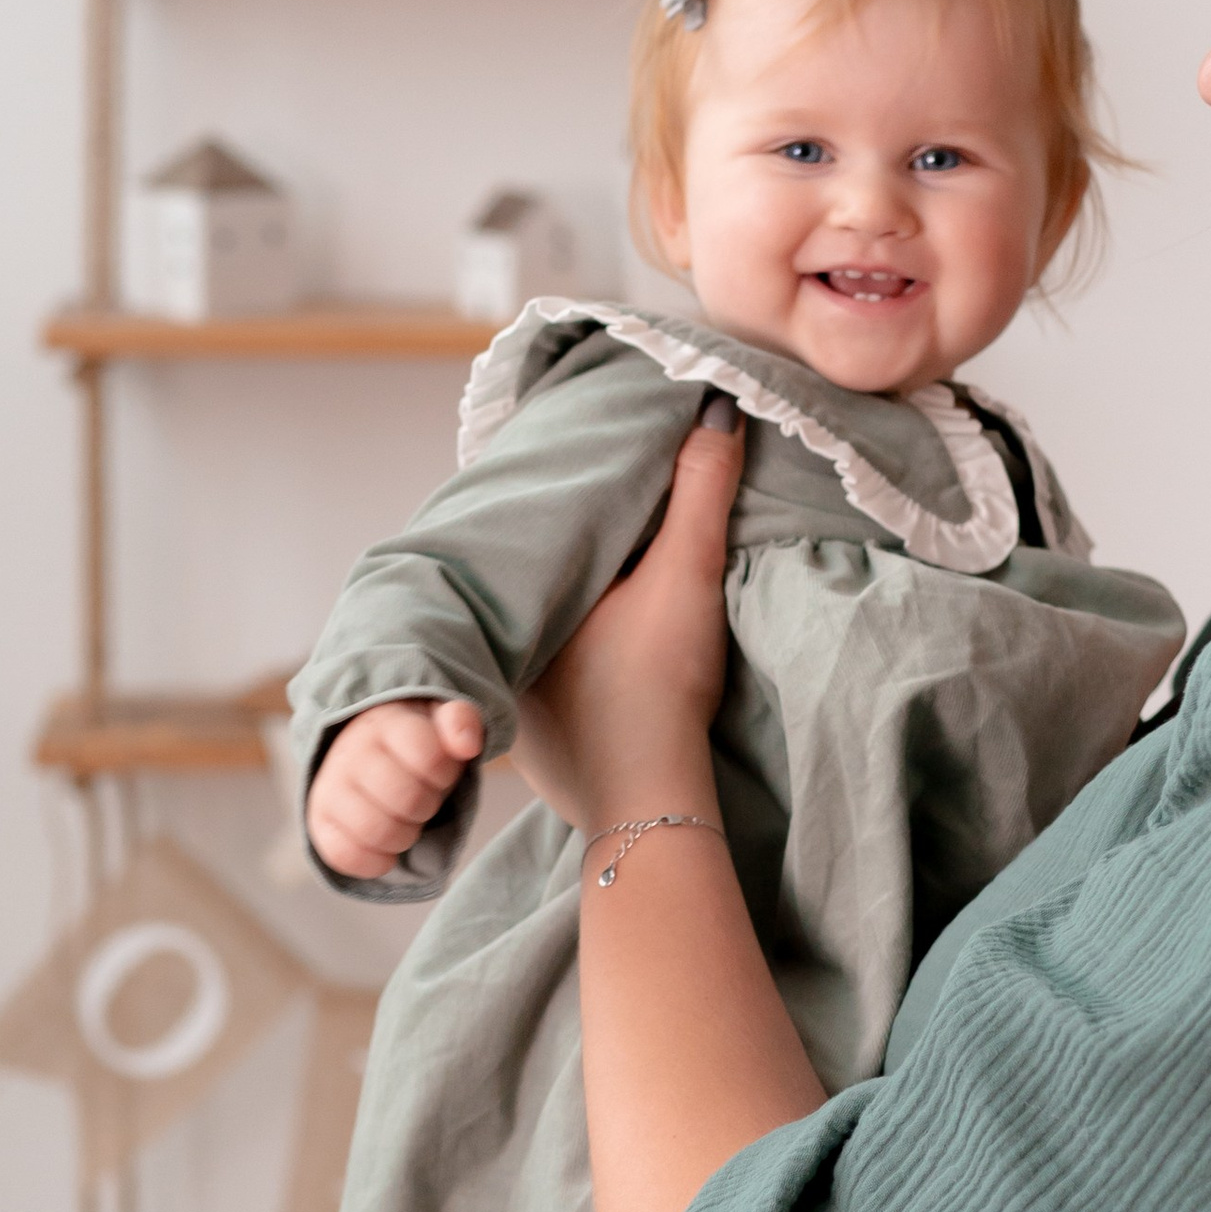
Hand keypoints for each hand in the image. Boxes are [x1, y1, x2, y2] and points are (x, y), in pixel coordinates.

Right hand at [305, 696, 487, 880]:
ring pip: (377, 831)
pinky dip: (375, 861)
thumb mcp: (441, 721)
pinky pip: (344, 856)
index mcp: (386, 724)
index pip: (429, 756)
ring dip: (405, 836)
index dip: (444, 773)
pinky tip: (386, 847)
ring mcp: (329, 788)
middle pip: (407, 799)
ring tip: (404, 820)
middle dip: (427, 805)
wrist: (362, 749)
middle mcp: (350, 753)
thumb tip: (467, 744)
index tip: (438, 770)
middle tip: (422, 798)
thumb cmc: (412, 742)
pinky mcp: (318, 822)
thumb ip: (462, 722)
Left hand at [512, 402, 742, 834]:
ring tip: (601, 583)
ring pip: (541, 637)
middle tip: (598, 519)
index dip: (562, 503)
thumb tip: (713, 407)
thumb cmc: (655, 688)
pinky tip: (602, 657)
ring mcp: (512, 704)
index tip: (585, 471)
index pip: (534, 533)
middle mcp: (496, 651)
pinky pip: (551, 685)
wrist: (651, 804)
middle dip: (563, 557)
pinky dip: (575, 667)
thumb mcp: (685, 575)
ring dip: (569, 616)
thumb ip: (700, 491)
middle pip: (536, 586)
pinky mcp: (537, 748)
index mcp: (513, 602)